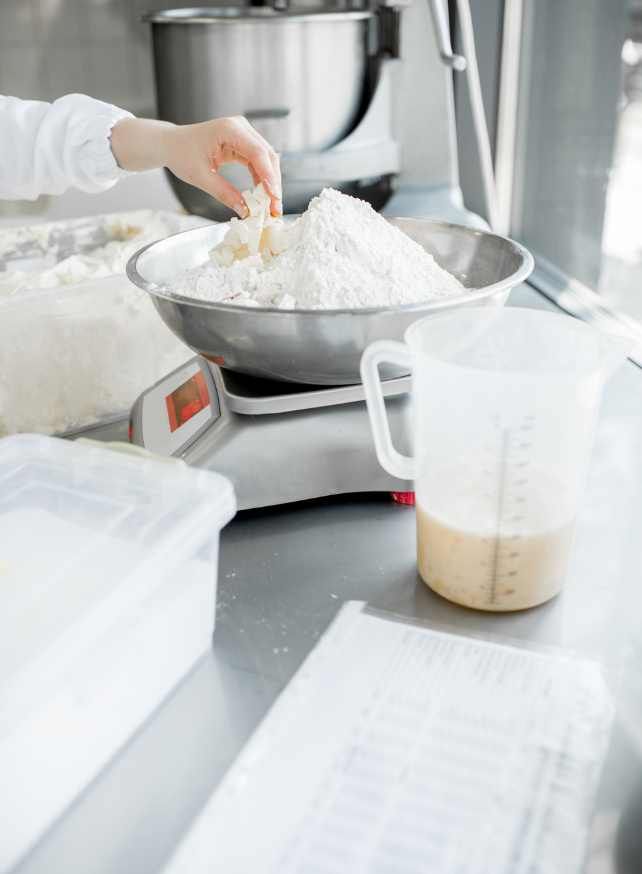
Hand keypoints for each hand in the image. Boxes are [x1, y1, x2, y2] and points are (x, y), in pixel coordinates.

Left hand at [111, 116, 281, 216]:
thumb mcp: (200, 177)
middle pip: (267, 156)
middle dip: (273, 183)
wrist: (171, 143)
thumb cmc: (181, 153)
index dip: (269, 176)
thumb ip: (224, 193)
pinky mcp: (242, 144)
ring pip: (267, 160)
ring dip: (270, 184)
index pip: (257, 153)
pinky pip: (258, 163)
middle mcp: (240, 128)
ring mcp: (243, 135)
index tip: (274, 197)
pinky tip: (262, 197)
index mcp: (229, 129)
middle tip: (275, 208)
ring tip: (271, 207)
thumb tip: (245, 211)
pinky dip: (261, 180)